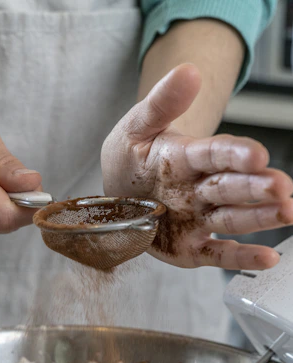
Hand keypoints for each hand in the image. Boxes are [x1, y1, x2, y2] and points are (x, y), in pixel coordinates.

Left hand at [102, 64, 292, 269]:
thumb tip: (188, 71)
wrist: (121, 189)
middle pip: (230, 186)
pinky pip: (218, 253)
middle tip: (281, 187)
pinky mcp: (193, 246)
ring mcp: (198, 217)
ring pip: (232, 217)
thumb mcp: (137, 126)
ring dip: (260, 217)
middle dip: (255, 187)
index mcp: (187, 157)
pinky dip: (241, 257)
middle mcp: (199, 188)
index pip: (214, 153)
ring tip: (287, 213)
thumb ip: (161, 103)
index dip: (234, 154)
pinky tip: (267, 258)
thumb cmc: (133, 156)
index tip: (256, 155)